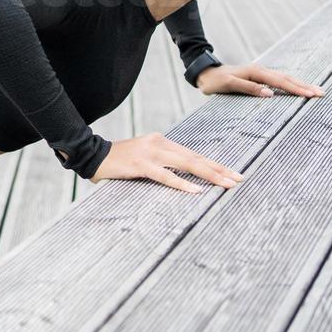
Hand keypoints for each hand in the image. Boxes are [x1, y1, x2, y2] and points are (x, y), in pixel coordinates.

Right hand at [89, 132, 245, 192]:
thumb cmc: (120, 161)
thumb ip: (163, 163)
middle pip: (195, 158)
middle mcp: (159, 143)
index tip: (233, 173)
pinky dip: (181, 183)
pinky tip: (196, 190)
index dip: (215, 164)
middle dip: (219, 170)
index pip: (194, 154)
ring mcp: (150, 153)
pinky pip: (165, 175)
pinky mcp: (140, 164)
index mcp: (162, 141)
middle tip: (238, 179)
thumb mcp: (145, 158)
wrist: (92, 156)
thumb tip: (185, 177)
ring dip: (208, 175)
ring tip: (225, 184)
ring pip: (186, 164)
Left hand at [197, 63, 323, 98]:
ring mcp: (262, 73)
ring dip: (301, 84)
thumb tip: (270, 94)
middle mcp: (261, 71)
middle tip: (322, 93)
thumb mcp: (229, 85)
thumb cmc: (216, 82)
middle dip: (305, 86)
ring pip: (285, 78)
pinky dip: (292, 84)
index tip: (310, 95)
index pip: (280, 82)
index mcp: (256, 72)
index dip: (296, 89)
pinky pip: (280, 80)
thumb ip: (249, 88)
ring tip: (316, 90)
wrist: (206, 74)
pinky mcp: (260, 77)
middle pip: (287, 78)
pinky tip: (300, 88)